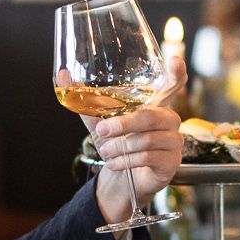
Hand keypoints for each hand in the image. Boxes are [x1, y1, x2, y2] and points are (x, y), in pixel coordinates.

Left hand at [89, 58, 185, 226]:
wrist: (124, 178)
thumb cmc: (118, 143)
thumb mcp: (100, 121)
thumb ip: (86, 101)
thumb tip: (63, 75)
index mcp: (155, 104)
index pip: (172, 84)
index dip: (176, 73)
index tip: (175, 62)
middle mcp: (169, 119)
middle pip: (149, 116)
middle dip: (123, 125)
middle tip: (103, 131)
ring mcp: (174, 140)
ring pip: (146, 140)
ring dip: (120, 147)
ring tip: (106, 152)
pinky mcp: (171, 161)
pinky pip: (148, 157)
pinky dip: (126, 161)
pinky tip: (114, 163)